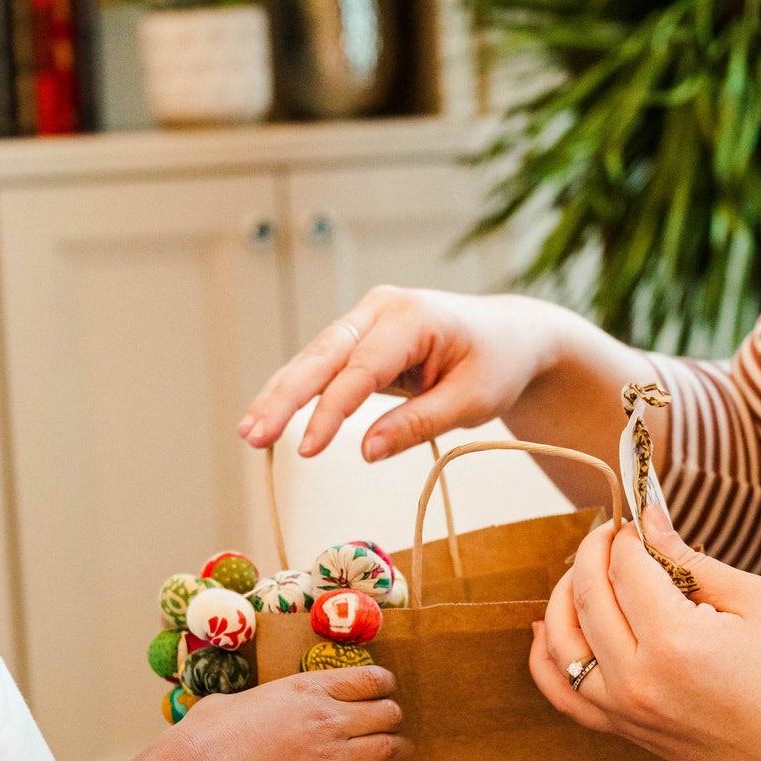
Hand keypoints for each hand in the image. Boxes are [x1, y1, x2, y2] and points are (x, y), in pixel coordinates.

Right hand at [176, 664, 412, 760]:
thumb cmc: (207, 734)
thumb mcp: (238, 699)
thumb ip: (259, 701)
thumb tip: (249, 707)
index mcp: (308, 688)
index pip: (369, 679)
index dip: (384, 686)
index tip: (385, 691)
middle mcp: (329, 718)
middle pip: (386, 713)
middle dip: (391, 718)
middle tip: (389, 725)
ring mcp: (334, 756)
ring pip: (389, 747)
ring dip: (398, 749)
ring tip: (400, 752)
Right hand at [239, 288, 564, 460]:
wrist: (511, 334)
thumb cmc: (498, 364)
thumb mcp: (473, 401)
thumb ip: (419, 423)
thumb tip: (365, 452)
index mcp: (411, 317)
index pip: (361, 369)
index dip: (330, 411)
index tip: (307, 449)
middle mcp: (381, 308)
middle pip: (322, 354)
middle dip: (284, 396)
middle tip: (252, 434)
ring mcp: (366, 318)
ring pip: (313, 358)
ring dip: (279, 395)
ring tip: (248, 432)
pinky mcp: (360, 337)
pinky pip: (322, 365)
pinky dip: (296, 390)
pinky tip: (268, 416)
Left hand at [528, 506, 760, 760]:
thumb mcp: (755, 600)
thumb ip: (691, 560)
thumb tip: (649, 522)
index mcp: (676, 642)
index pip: (626, 568)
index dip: (629, 535)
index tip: (639, 519)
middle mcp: (638, 679)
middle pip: (588, 596)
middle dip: (594, 553)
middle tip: (613, 535)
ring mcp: (624, 711)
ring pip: (562, 640)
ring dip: (565, 595)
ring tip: (588, 570)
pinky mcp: (623, 731)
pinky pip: (562, 693)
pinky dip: (545, 658)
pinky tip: (546, 627)